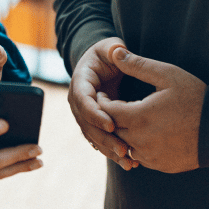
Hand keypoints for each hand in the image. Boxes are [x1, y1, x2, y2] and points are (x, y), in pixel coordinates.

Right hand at [68, 37, 136, 169]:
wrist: (104, 64)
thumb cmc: (109, 53)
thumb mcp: (110, 47)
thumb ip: (114, 48)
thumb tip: (118, 51)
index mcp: (80, 81)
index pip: (83, 100)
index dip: (95, 114)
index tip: (112, 125)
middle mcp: (79, 100)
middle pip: (87, 123)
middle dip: (104, 138)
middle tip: (123, 149)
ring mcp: (85, 114)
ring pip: (93, 136)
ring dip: (109, 150)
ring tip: (129, 161)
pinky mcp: (94, 124)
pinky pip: (101, 140)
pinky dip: (113, 152)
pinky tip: (130, 162)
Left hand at [96, 46, 205, 172]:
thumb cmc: (195, 98)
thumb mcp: (167, 75)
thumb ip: (138, 65)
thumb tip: (115, 52)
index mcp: (140, 117)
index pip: (107, 111)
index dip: (102, 101)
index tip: (103, 93)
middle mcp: (141, 141)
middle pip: (113, 130)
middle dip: (110, 117)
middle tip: (112, 105)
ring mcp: (151, 157)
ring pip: (124, 145)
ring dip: (123, 133)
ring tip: (128, 118)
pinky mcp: (161, 166)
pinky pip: (139, 157)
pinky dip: (136, 146)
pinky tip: (144, 133)